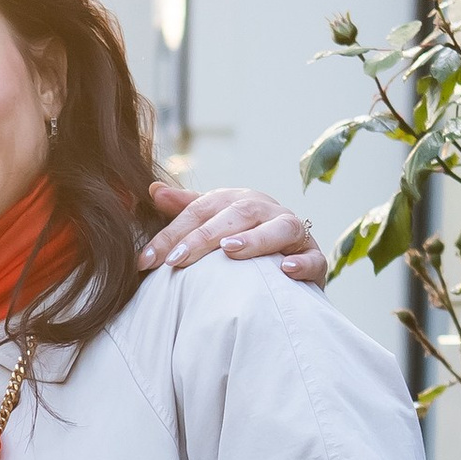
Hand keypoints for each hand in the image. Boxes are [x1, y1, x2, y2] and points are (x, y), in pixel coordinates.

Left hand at [141, 179, 327, 283]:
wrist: (289, 258)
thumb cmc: (243, 239)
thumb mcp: (213, 222)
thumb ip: (186, 208)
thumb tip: (152, 189)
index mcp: (238, 201)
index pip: (200, 211)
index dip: (172, 234)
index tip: (146, 260)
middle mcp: (267, 210)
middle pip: (236, 215)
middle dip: (204, 237)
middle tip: (176, 260)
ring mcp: (294, 232)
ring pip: (279, 228)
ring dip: (256, 239)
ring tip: (230, 250)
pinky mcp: (314, 258)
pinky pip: (313, 258)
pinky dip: (303, 263)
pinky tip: (286, 270)